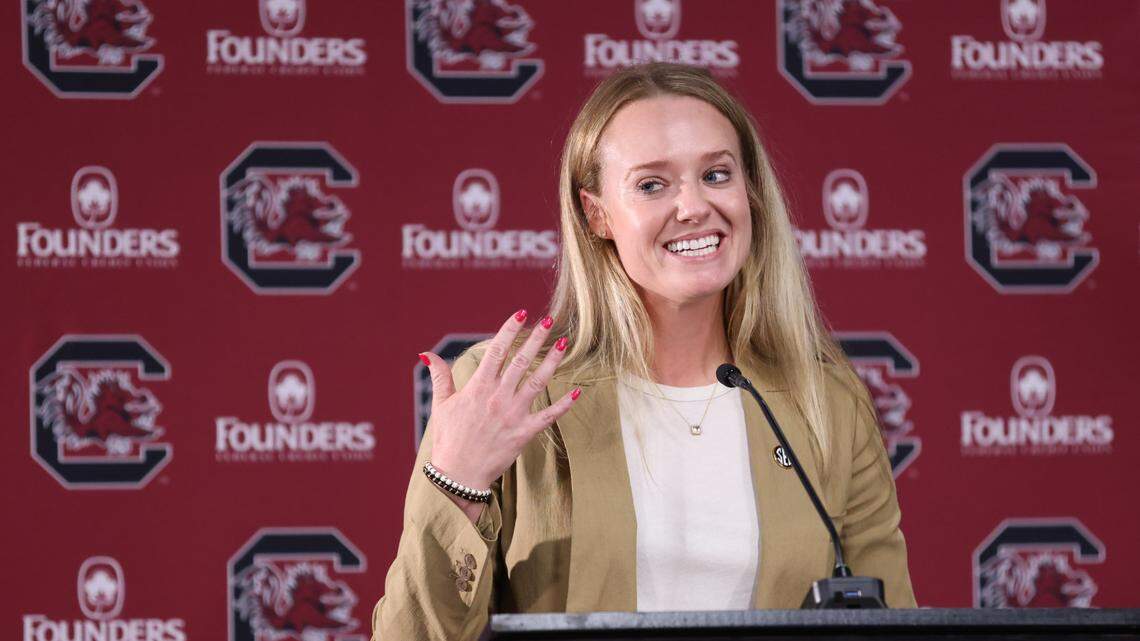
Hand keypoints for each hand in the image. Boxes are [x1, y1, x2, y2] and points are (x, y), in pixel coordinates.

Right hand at [419, 309, 578, 506]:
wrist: (458, 475)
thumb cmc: (449, 439)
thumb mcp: (441, 405)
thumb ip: (440, 377)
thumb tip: (427, 353)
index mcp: (478, 388)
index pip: (496, 351)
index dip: (509, 330)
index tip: (521, 313)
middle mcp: (498, 397)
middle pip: (521, 361)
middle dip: (536, 338)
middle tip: (549, 320)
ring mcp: (513, 415)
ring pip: (538, 382)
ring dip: (553, 361)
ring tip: (565, 342)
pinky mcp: (524, 433)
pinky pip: (548, 416)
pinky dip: (563, 405)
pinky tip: (577, 392)